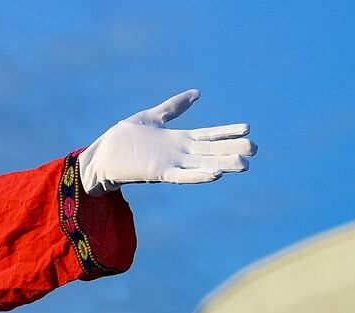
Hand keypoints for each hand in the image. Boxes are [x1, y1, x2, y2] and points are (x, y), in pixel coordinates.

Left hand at [77, 90, 255, 194]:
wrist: (99, 158)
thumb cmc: (123, 140)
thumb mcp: (152, 117)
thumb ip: (174, 107)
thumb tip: (197, 93)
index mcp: (178, 140)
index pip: (208, 136)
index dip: (226, 133)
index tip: (248, 128)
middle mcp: (178, 153)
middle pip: (211, 151)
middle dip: (232, 150)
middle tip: (255, 149)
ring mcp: (170, 164)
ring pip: (202, 165)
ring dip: (223, 165)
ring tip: (244, 164)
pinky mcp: (158, 174)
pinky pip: (183, 176)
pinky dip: (199, 176)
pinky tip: (216, 174)